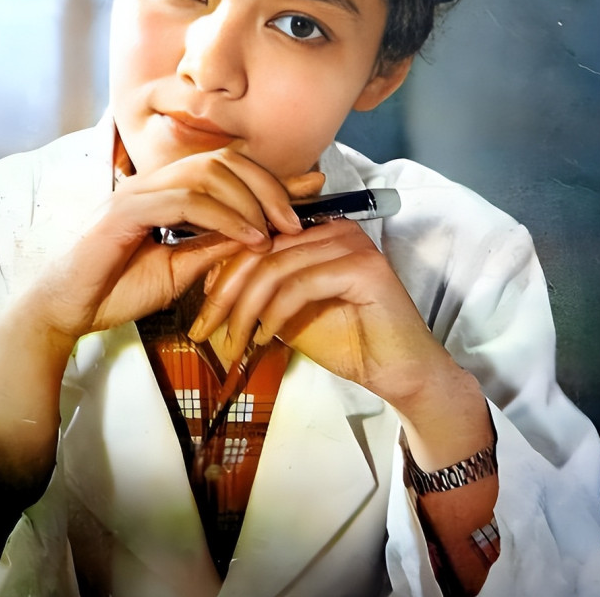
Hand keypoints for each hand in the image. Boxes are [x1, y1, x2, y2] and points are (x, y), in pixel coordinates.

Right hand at [13, 148, 324, 342]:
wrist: (65, 311)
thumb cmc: (117, 289)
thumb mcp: (181, 268)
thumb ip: (214, 246)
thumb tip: (259, 234)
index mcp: (167, 190)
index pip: (226, 166)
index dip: (271, 175)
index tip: (313, 186)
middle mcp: (154, 181)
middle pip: (224, 161)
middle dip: (268, 185)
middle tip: (297, 219)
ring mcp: (138, 192)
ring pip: (208, 173)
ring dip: (250, 201)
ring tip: (276, 232)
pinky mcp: (126, 211)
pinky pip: (186, 201)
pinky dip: (224, 217)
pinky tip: (249, 238)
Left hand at [188, 217, 447, 405]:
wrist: (398, 373)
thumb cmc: (347, 341)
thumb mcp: (287, 312)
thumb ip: (259, 291)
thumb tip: (210, 283)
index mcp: (317, 229)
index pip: (256, 238)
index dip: (222, 272)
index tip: (200, 311)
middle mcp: (334, 226)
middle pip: (260, 249)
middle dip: (225, 293)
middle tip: (204, 329)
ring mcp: (351, 242)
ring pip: (275, 266)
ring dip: (245, 308)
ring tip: (232, 342)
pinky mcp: (363, 266)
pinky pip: (300, 285)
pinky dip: (274, 313)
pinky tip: (263, 338)